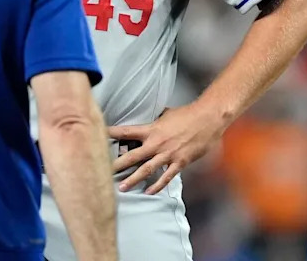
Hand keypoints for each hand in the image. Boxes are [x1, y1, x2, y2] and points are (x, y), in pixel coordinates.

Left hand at [108, 103, 225, 194]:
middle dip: (117, 165)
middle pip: (132, 156)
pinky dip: (157, 185)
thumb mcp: (166, 114)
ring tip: (122, 188)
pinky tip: (148, 192)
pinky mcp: (179, 162)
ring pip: (146, 169)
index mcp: (152, 129)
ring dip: (133, 179)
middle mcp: (157, 143)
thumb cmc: (188, 114)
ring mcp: (168, 154)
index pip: (127, 132)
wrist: (207, 119)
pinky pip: (166, 177)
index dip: (112, 133)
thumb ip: (155, 121)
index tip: (99, 136)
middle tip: (103, 172)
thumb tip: (148, 120)